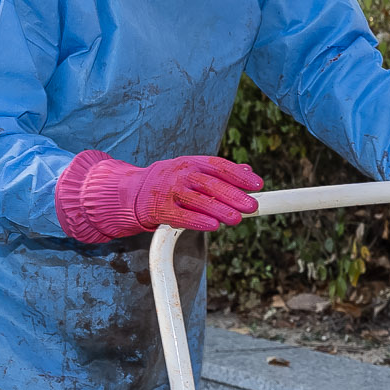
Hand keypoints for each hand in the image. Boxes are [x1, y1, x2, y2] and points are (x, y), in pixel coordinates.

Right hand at [133, 154, 262, 230]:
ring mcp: (169, 191)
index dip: (239, 175)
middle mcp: (181, 174)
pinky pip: (180, 216)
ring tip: (237, 218)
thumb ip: (218, 172)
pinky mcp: (159, 210)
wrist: (131, 192)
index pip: (219, 166)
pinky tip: (213, 226)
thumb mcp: (191, 169)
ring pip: (197, 200)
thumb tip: (247, 170)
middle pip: (210, 183)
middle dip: (233, 195)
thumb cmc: (168, 182)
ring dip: (219, 209)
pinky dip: (197, 221)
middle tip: (252, 206)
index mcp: (191, 163)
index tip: (258, 184)